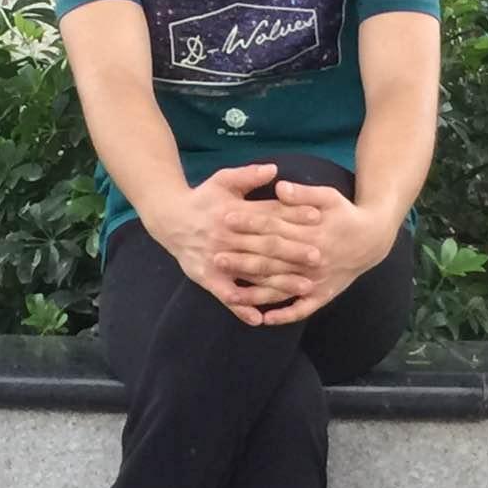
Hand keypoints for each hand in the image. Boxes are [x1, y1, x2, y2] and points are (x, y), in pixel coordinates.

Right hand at [148, 163, 323, 325]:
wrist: (169, 219)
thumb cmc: (202, 198)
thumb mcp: (223, 180)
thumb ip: (248, 175)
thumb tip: (275, 169)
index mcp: (233, 213)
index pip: (269, 214)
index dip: (293, 215)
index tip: (317, 217)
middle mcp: (227, 237)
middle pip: (265, 246)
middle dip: (293, 252)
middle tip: (319, 257)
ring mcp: (217, 259)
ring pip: (252, 273)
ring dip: (279, 283)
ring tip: (304, 288)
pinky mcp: (207, 277)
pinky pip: (226, 295)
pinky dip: (241, 308)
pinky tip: (259, 318)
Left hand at [216, 180, 393, 324]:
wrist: (374, 240)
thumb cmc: (347, 214)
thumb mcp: (330, 197)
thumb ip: (304, 193)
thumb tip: (279, 187)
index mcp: (311, 233)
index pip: (273, 228)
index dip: (249, 223)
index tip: (227, 218)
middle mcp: (312, 259)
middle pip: (272, 260)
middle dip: (243, 258)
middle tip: (217, 256)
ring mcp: (317, 280)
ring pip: (281, 288)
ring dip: (256, 293)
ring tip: (230, 294)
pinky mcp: (323, 294)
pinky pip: (302, 309)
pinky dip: (284, 315)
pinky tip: (264, 320)